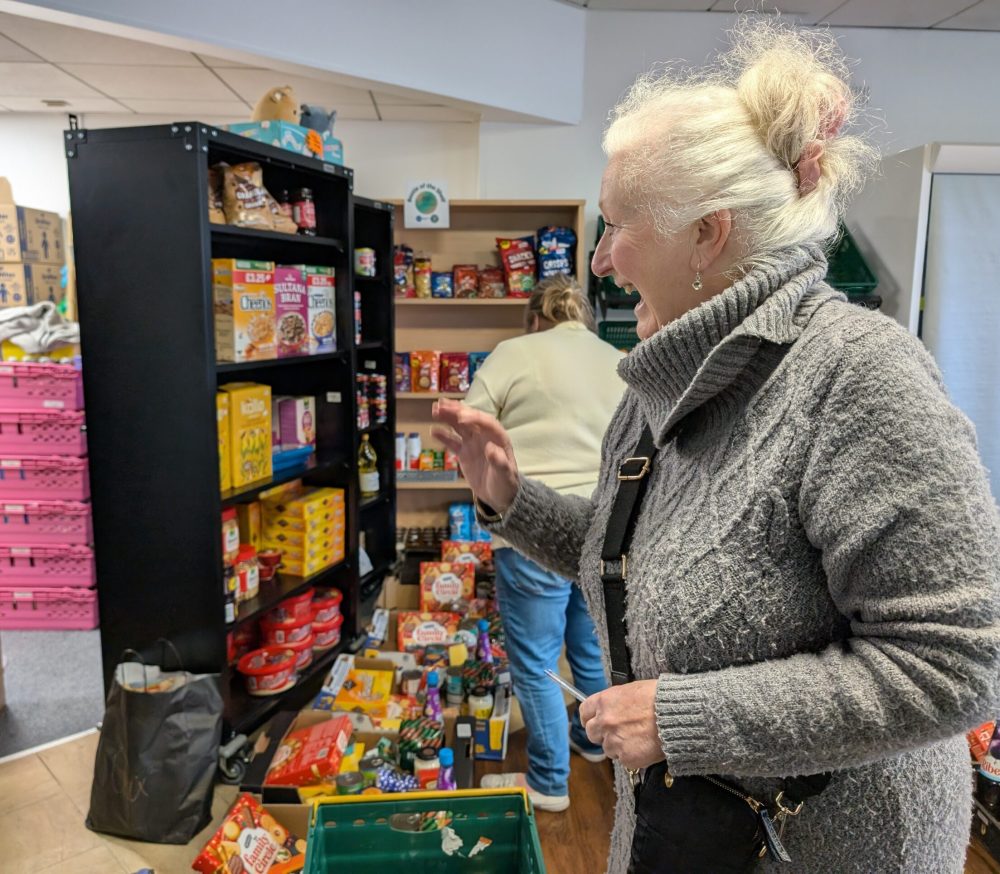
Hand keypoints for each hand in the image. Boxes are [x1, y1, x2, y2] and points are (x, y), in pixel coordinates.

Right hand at [431, 398, 518, 512]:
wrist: (499, 495)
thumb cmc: (506, 484)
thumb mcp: (505, 475)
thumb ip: (499, 462)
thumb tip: (491, 449)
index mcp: (498, 438)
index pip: (487, 423)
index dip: (474, 418)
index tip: (461, 417)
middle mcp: (485, 437)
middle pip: (470, 420)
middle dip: (457, 411)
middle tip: (443, 405)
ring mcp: (473, 444)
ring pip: (459, 426)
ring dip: (448, 417)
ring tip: (435, 409)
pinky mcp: (464, 452)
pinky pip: (452, 441)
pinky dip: (443, 436)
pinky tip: (433, 430)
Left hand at [579, 680, 663, 769]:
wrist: (676, 715)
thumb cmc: (658, 698)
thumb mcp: (631, 690)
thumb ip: (615, 701)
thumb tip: (611, 708)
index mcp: (604, 702)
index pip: (584, 712)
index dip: (590, 717)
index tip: (594, 720)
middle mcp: (604, 722)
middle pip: (592, 733)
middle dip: (602, 733)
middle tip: (618, 732)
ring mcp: (614, 741)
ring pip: (608, 749)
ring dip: (618, 746)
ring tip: (637, 738)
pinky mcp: (626, 758)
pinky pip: (624, 760)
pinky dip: (632, 755)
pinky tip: (644, 746)